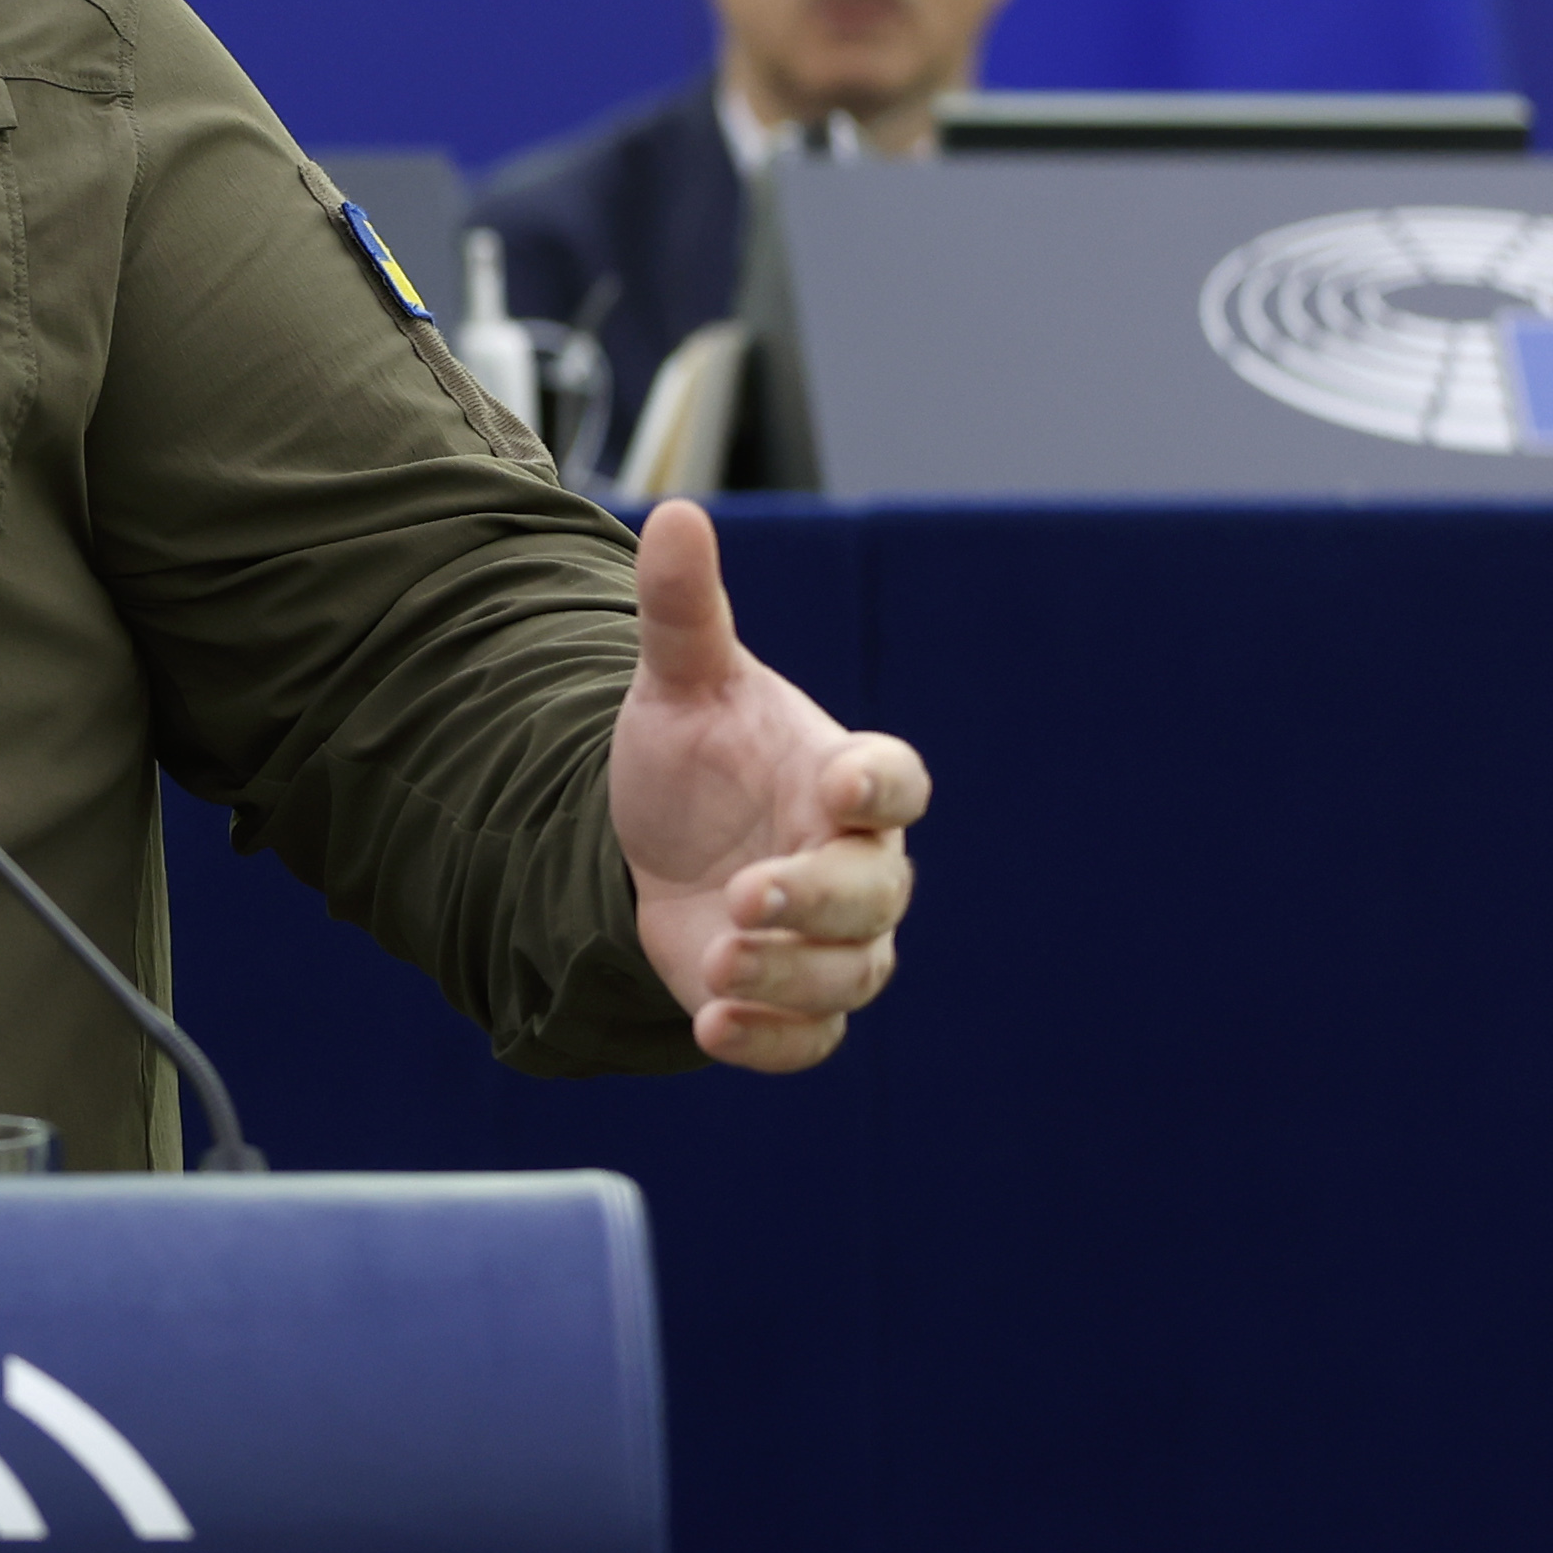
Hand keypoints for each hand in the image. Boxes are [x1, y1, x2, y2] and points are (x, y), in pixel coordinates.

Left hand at [607, 498, 926, 1069]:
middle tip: (750, 895)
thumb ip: (682, 609)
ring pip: (851, 972)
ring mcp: (828, 939)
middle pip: (874, 893)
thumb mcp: (677, 681)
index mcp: (844, 778)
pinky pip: (813, 1037)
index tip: (844, 787)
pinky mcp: (790, 999)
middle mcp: (853, 863)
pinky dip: (775, 1038)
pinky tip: (716, 1026)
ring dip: (792, 974)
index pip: (895, 783)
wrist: (657, 842)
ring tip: (723, 959)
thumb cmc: (695, 755)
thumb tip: (673, 514)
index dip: (880, 787)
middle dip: (818, 899)